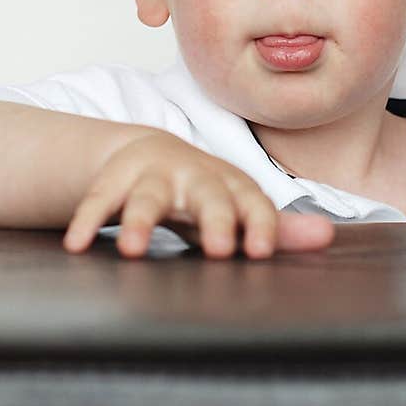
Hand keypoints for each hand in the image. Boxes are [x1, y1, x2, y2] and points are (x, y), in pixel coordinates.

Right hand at [62, 130, 334, 258]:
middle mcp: (195, 176)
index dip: (259, 224)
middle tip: (219, 250)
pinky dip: (88, 220)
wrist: (149, 153)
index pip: (253, 202)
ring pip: (148, 198)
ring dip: (142, 223)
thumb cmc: (205, 194)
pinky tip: (76, 245)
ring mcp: (153, 176)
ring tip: (134, 251)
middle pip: (208, 195)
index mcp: (231, 185)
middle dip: (214, 220)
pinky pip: (99, 200)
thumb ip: (276, 228)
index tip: (259, 251)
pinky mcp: (115, 181)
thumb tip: (328, 237)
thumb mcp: (238, 209)